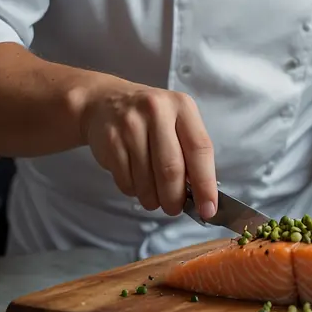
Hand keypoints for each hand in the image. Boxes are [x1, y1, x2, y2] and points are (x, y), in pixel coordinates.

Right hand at [78, 83, 217, 217]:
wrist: (104, 102)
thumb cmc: (150, 118)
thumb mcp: (176, 121)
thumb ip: (190, 151)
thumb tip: (201, 195)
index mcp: (182, 107)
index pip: (200, 149)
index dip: (205, 183)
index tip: (208, 208)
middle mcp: (157, 111)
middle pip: (171, 169)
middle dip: (175, 198)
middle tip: (174, 208)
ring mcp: (131, 125)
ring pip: (146, 180)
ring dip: (153, 199)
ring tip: (154, 199)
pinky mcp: (110, 140)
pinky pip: (126, 180)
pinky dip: (134, 191)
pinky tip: (136, 183)